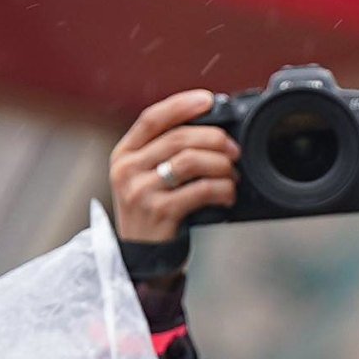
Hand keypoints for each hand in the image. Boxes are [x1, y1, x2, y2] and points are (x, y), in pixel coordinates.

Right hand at [109, 91, 232, 244]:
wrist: (141, 258)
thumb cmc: (151, 213)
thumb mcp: (145, 178)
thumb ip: (164, 153)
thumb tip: (211, 129)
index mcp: (124, 154)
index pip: (151, 118)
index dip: (181, 105)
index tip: (207, 100)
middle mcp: (127, 170)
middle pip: (178, 138)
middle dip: (214, 139)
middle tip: (234, 150)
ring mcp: (141, 191)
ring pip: (191, 161)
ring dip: (221, 165)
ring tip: (232, 175)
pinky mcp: (159, 212)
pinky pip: (200, 190)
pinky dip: (222, 189)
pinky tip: (228, 194)